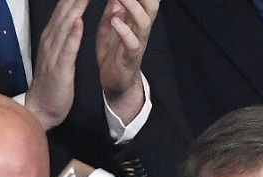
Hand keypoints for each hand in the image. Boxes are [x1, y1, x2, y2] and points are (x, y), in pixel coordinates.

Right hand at [25, 0, 86, 130]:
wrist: (41, 109)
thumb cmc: (52, 83)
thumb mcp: (58, 54)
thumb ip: (65, 35)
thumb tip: (74, 16)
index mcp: (51, 36)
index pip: (64, 8)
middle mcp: (50, 41)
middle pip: (64, 11)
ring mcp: (53, 54)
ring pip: (65, 26)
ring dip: (76, 7)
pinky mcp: (59, 69)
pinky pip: (67, 49)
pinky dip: (73, 34)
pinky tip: (79, 21)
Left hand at [96, 0, 158, 124]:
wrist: (115, 83)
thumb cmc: (113, 52)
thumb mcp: (111, 23)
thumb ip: (114, 6)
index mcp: (136, 17)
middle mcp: (141, 27)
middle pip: (151, 3)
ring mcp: (138, 41)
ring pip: (144, 20)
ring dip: (133, 6)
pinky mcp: (131, 57)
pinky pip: (132, 43)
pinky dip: (124, 31)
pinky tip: (115, 21)